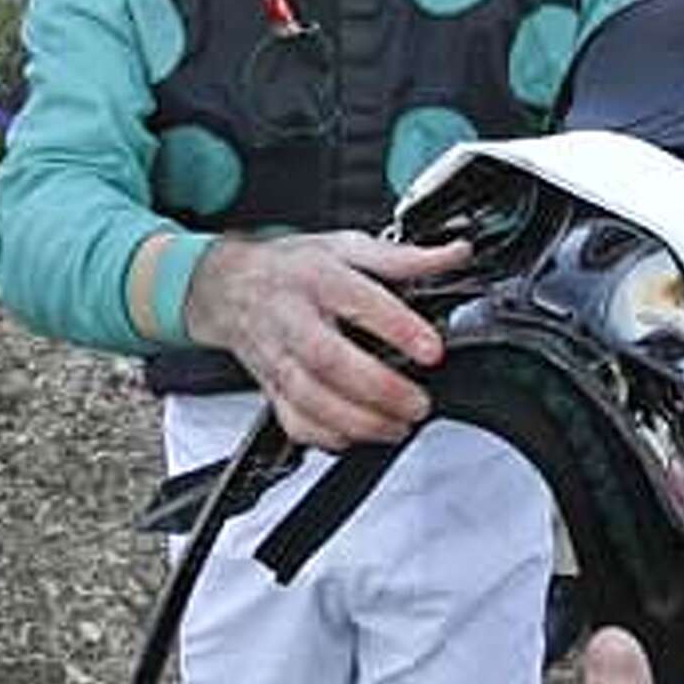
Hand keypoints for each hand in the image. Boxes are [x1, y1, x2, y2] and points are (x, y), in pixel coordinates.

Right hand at [182, 229, 469, 449]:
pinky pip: (294, 421)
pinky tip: (359, 435)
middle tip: (418, 402)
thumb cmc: (293, 268)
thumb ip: (403, 257)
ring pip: (310, 398)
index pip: (358, 300)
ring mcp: (278, 356)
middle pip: (328, 360)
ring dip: (358, 421)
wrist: (229, 286)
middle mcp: (293, 319)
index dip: (397, 327)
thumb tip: (454, 255)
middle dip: (378, 388)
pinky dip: (327, 437)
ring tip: (398, 426)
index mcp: (318, 278)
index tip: (432, 350)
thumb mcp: (347, 246)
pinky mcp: (270, 387)